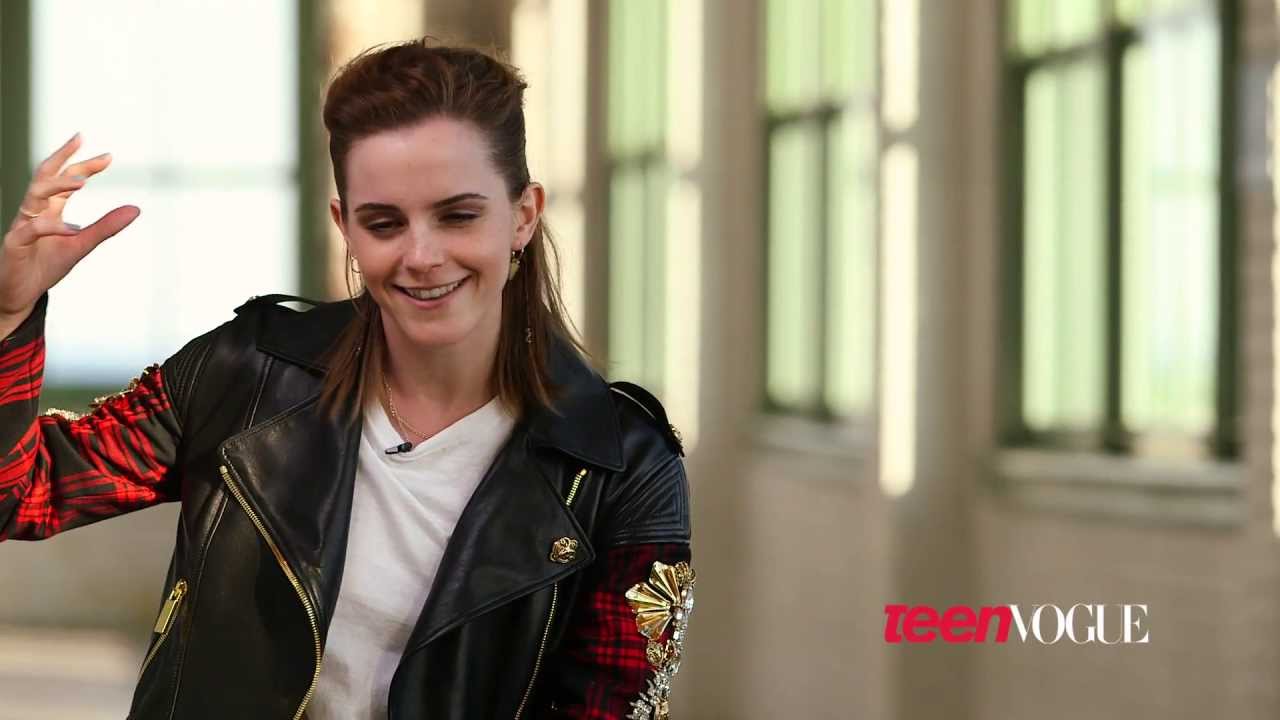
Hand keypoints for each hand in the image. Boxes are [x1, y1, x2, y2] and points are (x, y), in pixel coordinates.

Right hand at [0, 132, 139, 322]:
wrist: (20, 294)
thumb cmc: (46, 266)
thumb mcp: (81, 244)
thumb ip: (105, 227)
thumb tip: (135, 209)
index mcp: (49, 209)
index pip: (64, 179)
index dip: (83, 166)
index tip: (108, 156)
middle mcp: (34, 212)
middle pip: (45, 177)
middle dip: (62, 158)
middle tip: (82, 142)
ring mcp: (22, 225)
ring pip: (34, 196)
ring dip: (58, 186)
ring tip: (82, 183)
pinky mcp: (15, 243)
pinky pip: (31, 229)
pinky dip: (52, 227)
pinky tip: (73, 229)